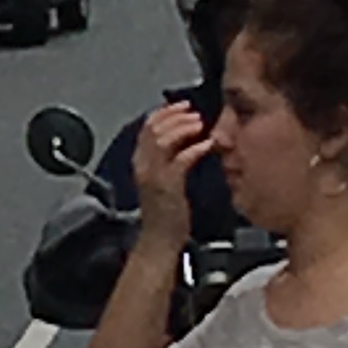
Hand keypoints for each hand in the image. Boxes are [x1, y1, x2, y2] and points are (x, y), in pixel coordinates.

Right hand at [132, 96, 213, 240]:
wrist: (160, 241)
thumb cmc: (166, 212)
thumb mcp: (162, 180)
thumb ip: (167, 159)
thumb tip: (184, 138)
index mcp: (140, 162)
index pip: (147, 126)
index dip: (166, 112)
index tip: (183, 106)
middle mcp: (142, 165)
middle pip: (154, 128)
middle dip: (176, 116)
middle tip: (194, 113)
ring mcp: (153, 175)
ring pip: (164, 139)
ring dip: (184, 128)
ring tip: (200, 124)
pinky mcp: (167, 186)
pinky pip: (181, 159)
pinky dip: (195, 148)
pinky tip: (207, 145)